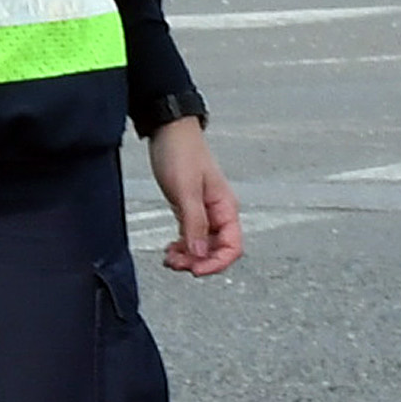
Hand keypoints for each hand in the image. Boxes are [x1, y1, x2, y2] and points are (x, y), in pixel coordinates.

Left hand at [149, 117, 242, 276]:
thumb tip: (199, 253)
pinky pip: (192, 236)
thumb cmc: (180, 153)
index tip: (196, 271)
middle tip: (175, 263)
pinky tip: (170, 249)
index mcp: (226, 207)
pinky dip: (182, 247)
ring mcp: (204, 211)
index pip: (232, 246)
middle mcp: (218, 212)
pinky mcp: (189, 208)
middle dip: (198, 262)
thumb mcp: (186, 189)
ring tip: (169, 258)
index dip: (217, 263)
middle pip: (217, 250)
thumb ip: (194, 222)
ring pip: (203, 245)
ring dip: (188, 257)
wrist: (168, 131)